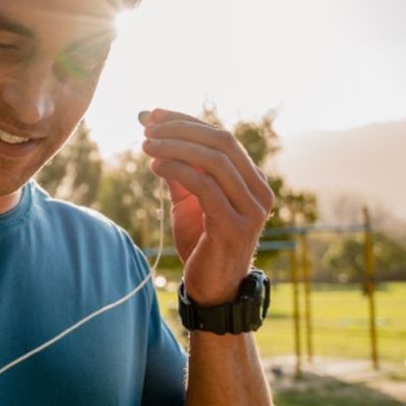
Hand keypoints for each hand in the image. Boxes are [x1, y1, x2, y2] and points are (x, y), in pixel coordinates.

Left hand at [139, 108, 273, 305]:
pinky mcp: (234, 226)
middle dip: (180, 129)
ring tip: (146, 145)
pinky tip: (154, 166)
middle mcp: (259, 191)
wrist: (212, 291)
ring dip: (175, 147)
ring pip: (214, 160)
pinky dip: (178, 170)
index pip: (221, 137)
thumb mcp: (188, 202)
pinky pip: (205, 187)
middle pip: (221, 142)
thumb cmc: (200, 244)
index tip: (152, 114)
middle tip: (147, 127)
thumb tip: (154, 134)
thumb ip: (180, 170)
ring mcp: (251, 209)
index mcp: (252, 180)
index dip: (186, 121)